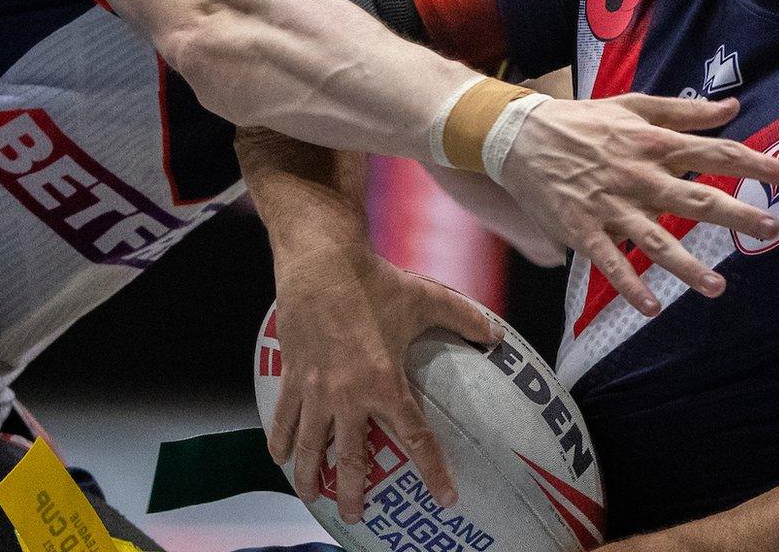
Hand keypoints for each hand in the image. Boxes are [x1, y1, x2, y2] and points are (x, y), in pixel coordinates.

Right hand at [264, 242, 500, 522]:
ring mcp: (315, 389)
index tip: (446, 498)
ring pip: (310, 448)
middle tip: (356, 517)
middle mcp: (349, 395)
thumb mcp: (426, 298)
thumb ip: (464, 318)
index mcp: (385, 381)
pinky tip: (281, 458)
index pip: (415, 439)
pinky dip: (280, 442)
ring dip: (310, 478)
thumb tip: (498, 335)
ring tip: (314, 498)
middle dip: (353, 493)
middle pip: (351, 459)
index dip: (433, 472)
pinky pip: (283, 419)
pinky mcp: (291, 377)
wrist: (321, 263)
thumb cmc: (374, 282)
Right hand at [497, 93, 778, 315]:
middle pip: (695, 197)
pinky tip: (651, 308)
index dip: (755, 164)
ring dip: (686, 266)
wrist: (519, 135)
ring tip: (716, 288)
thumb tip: (733, 107)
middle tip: (770, 229)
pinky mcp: (582, 229)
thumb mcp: (634, 105)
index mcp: (653, 143)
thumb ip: (685, 111)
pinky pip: (609, 263)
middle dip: (735, 214)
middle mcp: (637, 175)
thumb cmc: (582, 120)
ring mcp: (610, 205)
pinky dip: (629, 285)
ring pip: (655, 239)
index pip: (715, 151)